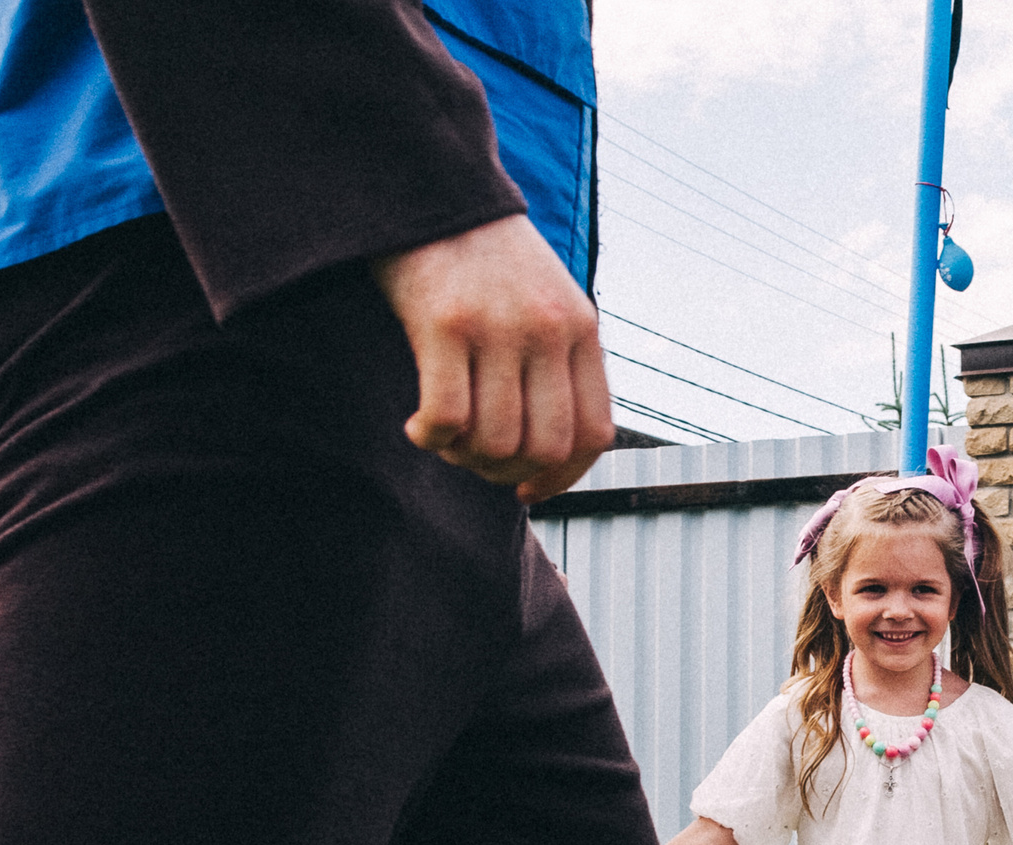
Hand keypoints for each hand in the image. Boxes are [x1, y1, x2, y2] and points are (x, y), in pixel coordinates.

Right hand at [370, 214, 613, 502]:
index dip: (562, 478)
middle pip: (544, 447)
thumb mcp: (546, 301)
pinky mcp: (444, 322)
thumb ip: (557, 363)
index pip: (594, 435)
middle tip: (473, 459)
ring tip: (444, 439)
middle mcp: (549, 331)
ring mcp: (499, 326)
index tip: (527, 489)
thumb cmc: (484, 259)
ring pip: (496, 440)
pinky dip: (432, 437)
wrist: (430, 187)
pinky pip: (448, 417)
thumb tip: (548, 455)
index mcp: (582, 330)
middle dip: (506, 473)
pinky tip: (418, 426)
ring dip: (465, 457)